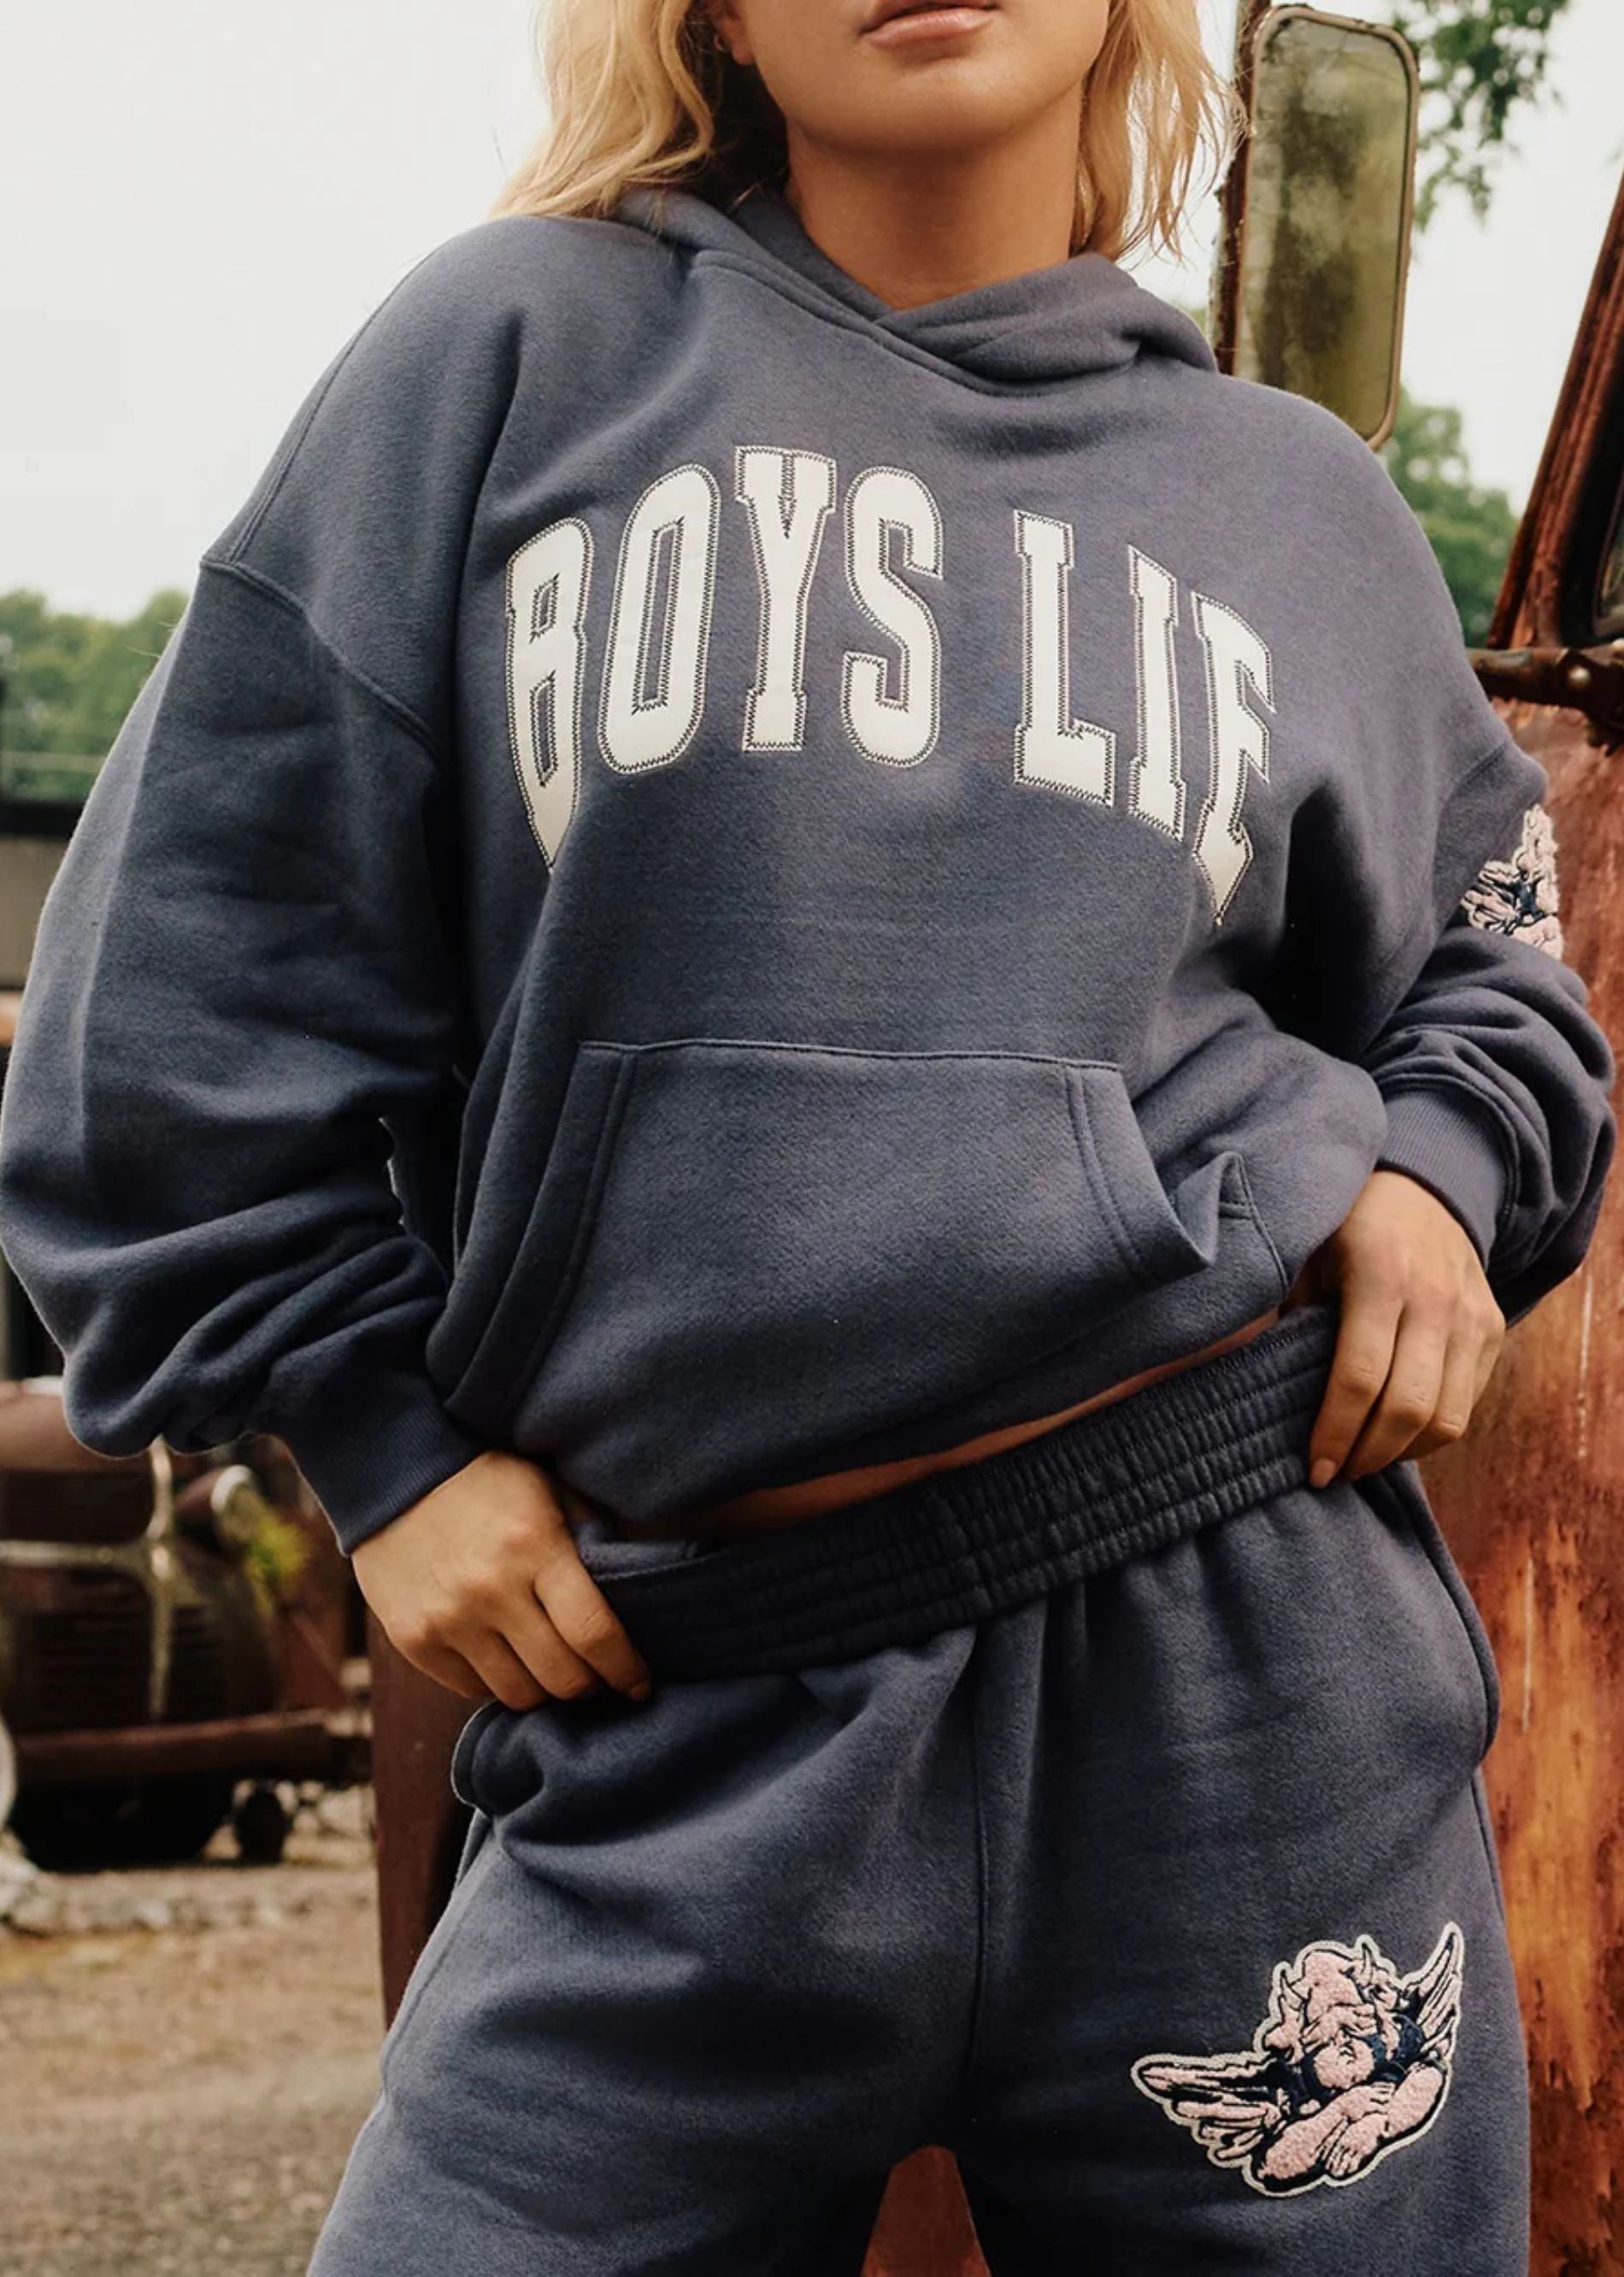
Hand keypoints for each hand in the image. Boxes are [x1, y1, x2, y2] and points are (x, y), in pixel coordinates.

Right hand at [351, 1449, 654, 1706]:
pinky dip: (496, 1681)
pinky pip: (471, 1689)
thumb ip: (593, 1537)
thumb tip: (639, 1588)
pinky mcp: (413, 1639)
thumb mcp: (550, 1489)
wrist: (393, 1473)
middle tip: (596, 1674)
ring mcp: (447, 1619)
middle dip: (589, 1684)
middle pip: (560, 1677)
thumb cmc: (488, 1480)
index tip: (639, 1683)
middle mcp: (491, 1591)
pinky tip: (506, 1658)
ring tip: (550, 1667)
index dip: (625, 1668)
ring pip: (517, 1694)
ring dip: (543, 1688)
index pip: (594, 1633)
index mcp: (535, 1548)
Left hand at [1282, 1168, 1504, 1485]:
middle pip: (1410, 1407)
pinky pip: (1467, 1403)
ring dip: (1403, 1453)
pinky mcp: (1493, 1328)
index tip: (1315, 1469)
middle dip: (1369, 1454)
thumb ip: (1284, 1311)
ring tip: (1363, 1459)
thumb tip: (1246, 1382)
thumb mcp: (1304, 1250)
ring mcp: (1472, 1315)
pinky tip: (1394, 1435)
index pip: (1360, 1376)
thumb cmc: (1343, 1223)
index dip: (1336, 1433)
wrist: (1423, 1183)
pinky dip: (1431, 1432)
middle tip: (1336, 1473)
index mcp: (1380, 1274)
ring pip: (1448, 1417)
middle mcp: (1435, 1297)